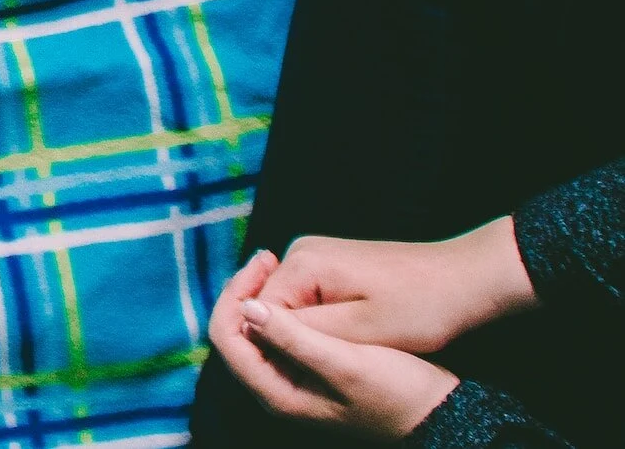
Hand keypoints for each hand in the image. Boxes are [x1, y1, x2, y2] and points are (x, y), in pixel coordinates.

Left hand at [210, 253, 461, 440]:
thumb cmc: (397, 392)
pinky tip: (301, 286)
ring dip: (264, 295)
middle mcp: (278, 388)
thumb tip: (246, 308)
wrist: (440, 411)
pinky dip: (284, 305)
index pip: (227, 339)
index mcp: (276, 393)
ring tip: (278, 263)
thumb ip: (293, 338)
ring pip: (260, 329)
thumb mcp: (345, 364)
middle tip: (267, 256)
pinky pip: (282, 330)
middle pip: (238, 331)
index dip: (234, 297)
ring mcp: (295, 378)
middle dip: (246, 291)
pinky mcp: (312, 367)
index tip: (258, 264)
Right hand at [260, 221, 537, 353]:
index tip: (311, 369)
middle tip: (337, 360)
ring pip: (291, 305)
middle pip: (271, 306)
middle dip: (293, 337)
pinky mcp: (332, 262)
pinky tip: (354, 335)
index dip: (276, 347)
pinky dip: (325, 321)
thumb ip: (301, 329)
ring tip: (350, 348)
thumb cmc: (422, 307)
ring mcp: (316, 254)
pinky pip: (309, 298)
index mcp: (302, 263)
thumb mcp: (361, 331)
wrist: (468, 278)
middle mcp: (301, 251)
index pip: (258, 311)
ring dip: (312, 331)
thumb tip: (246, 320)